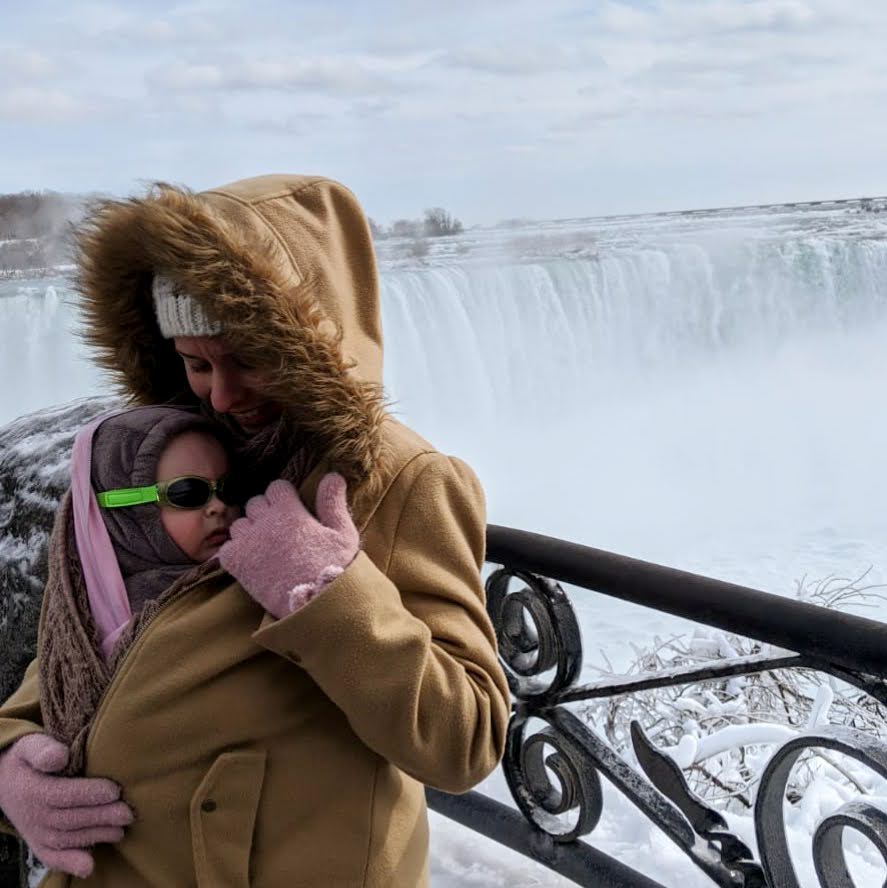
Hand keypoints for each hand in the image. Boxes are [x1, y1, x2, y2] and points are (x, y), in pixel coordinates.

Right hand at [0, 734, 133, 877]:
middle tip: (127, 813)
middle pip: (71, 819)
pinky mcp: (39, 844)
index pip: (64, 795)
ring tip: (121, 830)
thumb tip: (60, 757)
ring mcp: (37, 833)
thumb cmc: (27, 761)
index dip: (90, 794)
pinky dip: (69, 863)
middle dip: (101, 817)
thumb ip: (43, 750)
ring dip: (95, 836)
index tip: (115, 790)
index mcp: (34, 790)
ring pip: (68, 838)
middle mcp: (35, 815)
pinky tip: (89, 866)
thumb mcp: (29, 747)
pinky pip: (52, 857)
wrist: (4, 783)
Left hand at [218, 473, 358, 618]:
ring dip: (250, 531)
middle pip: (255, 503)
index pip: (276, 487)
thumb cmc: (334, 568)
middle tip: (280, 529)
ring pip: (239, 525)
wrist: (316, 605)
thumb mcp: (342, 533)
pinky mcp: (238, 564)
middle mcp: (265, 522)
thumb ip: (333, 502)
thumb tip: (333, 474)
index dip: (284, 496)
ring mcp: (249, 543)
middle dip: (266, 511)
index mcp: (290, 511)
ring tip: (265, 546)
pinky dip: (235, 552)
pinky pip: (226, 548)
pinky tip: (250, 560)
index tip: (292, 509)